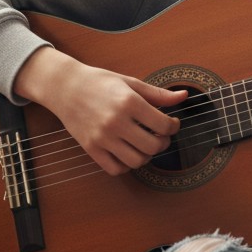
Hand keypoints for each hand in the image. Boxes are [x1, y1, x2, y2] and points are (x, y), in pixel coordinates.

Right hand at [14, 47, 187, 174]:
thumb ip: (159, 94)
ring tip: (145, 144)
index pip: (163, 125)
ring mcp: (102, 138)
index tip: (171, 123)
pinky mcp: (91, 149)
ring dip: (146, 156)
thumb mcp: (131, 82)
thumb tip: (184, 96)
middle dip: (163, 143)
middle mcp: (116, 122)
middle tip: (161, 136)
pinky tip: (128, 151)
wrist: (66, 87)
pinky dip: (126, 165)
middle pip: (153, 146)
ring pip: (136, 161)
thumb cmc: (101, 82)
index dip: (173, 126)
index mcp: (129, 102)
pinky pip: (115, 169)